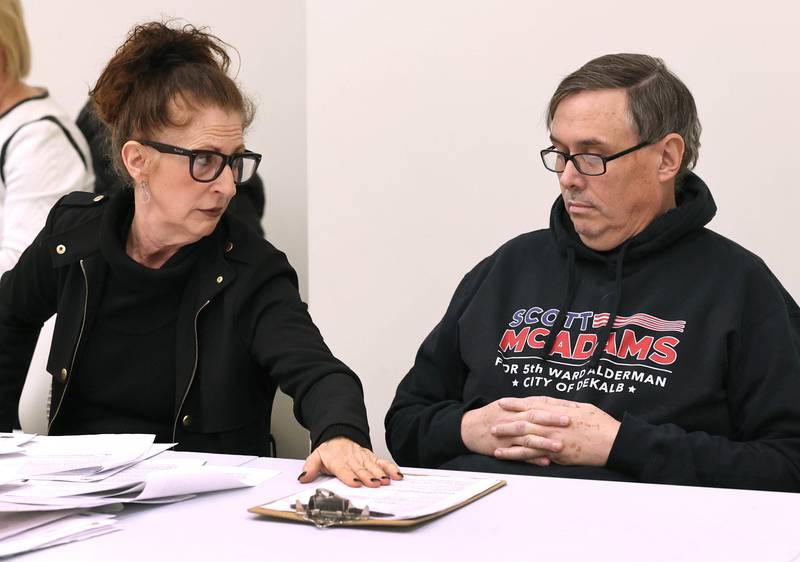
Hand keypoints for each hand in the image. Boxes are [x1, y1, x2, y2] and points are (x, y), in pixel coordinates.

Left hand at [298, 436, 402, 487]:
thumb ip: (309, 468)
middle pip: (361, 469)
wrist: (339, 436)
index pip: (343, 470)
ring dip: (380, 474)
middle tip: (375, 483)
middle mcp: (352, 459)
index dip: (349, 476)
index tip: (355, 482)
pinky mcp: (372, 458)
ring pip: (373, 466)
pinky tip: (397, 475)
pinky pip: (383, 462)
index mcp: (337, 461)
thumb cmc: (329, 452)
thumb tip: (303, 478)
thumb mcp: (315, 457)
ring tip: (386, 481)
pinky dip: (390, 468)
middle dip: (368, 476)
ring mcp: (364, 458)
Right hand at [461, 399, 568, 465]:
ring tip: (560, 446)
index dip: (555, 405)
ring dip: (544, 442)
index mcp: (515, 407)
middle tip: (570, 421)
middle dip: (552, 419)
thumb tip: (551, 405)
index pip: (539, 403)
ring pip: (528, 437)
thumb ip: (527, 406)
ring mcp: (508, 434)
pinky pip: (519, 454)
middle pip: (534, 417)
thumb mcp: (507, 406)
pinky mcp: (503, 448)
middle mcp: (512, 418)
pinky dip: (532, 459)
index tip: (572, 407)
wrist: (467, 428)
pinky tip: (545, 462)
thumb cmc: (490, 416)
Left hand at [493, 397, 619, 465]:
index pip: (533, 405)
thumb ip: (565, 406)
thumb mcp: (583, 408)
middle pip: (525, 420)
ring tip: (493, 437)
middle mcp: (554, 425)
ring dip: (508, 437)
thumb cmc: (602, 424)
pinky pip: (533, 455)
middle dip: (507, 420)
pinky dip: (517, 454)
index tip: (503, 402)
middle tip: (492, 421)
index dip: (517, 403)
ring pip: (525, 437)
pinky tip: (506, 455)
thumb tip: (551, 403)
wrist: (614, 443)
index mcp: (560, 411)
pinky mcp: (557, 455)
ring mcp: (554, 440)